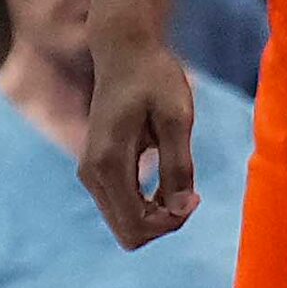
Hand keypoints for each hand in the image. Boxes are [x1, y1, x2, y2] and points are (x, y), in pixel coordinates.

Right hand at [78, 27, 197, 248]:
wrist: (124, 53)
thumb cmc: (154, 78)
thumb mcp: (177, 117)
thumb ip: (179, 165)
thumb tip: (181, 209)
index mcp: (108, 163)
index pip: (136, 225)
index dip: (170, 223)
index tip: (195, 196)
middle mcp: (92, 176)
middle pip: (128, 234)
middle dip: (164, 225)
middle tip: (190, 193)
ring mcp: (91, 176)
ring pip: (124, 226)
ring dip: (156, 217)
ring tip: (181, 185)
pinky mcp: (97, 174)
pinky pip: (123, 210)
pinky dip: (147, 208)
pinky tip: (167, 184)